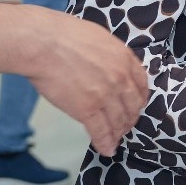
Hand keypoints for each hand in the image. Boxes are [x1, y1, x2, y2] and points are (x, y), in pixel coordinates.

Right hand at [25, 8, 149, 156]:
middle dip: (131, 118)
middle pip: (133, 105)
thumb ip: (109, 54)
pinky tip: (107, 149)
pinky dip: (105, 143)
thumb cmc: (64, 34)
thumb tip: (107, 63)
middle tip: (127, 125)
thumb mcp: (99, 37)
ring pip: (119, 120)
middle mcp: (120, 78)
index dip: (139, 98)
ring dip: (119, 132)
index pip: (141, 84)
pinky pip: (101, 131)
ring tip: (116, 138)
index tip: (136, 105)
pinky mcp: (87, 109)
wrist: (44, 44)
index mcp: (124, 58)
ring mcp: (105, 95)